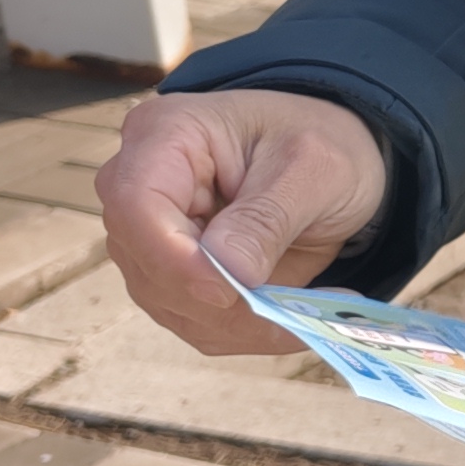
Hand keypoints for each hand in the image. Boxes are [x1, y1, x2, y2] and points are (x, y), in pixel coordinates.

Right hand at [95, 89, 389, 356]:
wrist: (327, 160)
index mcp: (166, 134)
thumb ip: (268, 217)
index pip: (137, 205)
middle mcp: (139, 185)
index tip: (231, 291)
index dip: (176, 258)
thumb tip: (227, 273)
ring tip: (303, 314)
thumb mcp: (313, 168)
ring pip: (169, 303)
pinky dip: (243, 330)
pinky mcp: (168, 275)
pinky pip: (192, 320)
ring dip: (238, 323)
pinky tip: (289, 318)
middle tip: (294, 314)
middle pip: (149, 264)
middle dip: (219, 302)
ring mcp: (148, 236)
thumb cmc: (320, 142)